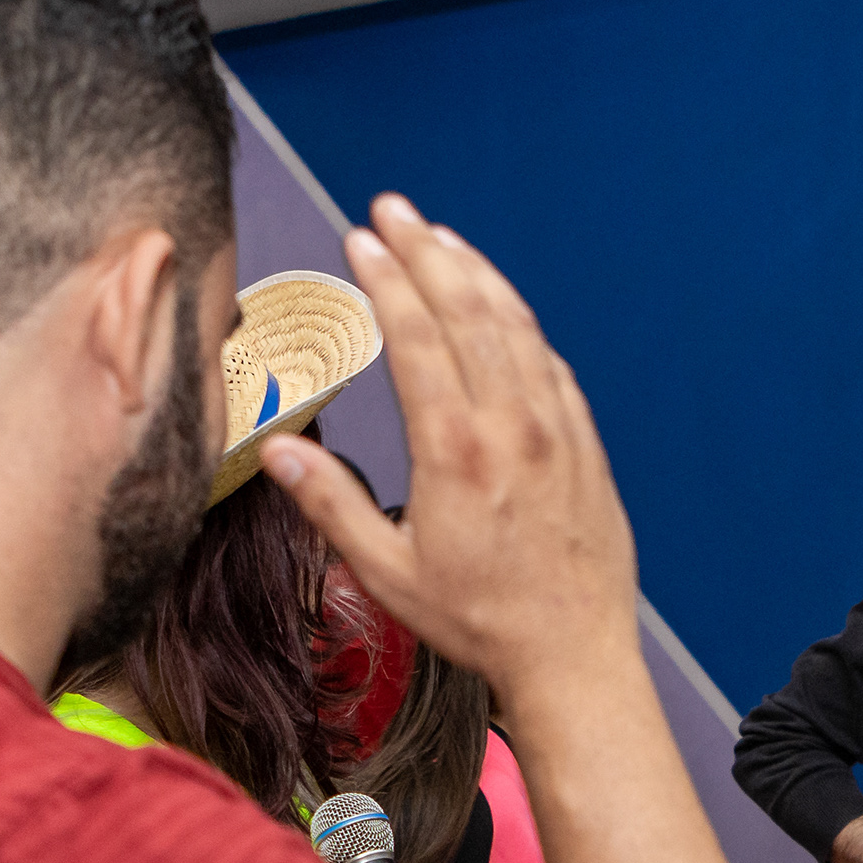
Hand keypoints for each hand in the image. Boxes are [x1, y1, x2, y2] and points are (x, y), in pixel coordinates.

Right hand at [264, 195, 637, 708]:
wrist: (574, 654)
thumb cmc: (479, 622)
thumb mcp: (389, 573)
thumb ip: (331, 503)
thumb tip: (278, 448)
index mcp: (456, 450)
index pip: (416, 336)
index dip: (387, 279)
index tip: (362, 239)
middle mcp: (511, 426)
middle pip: (466, 311)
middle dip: (426, 251)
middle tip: (393, 208)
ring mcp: (556, 429)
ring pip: (516, 326)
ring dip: (476, 273)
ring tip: (441, 237)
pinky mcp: (584, 443)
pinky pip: (551, 362)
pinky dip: (521, 321)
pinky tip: (499, 305)